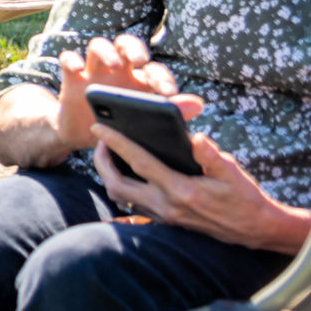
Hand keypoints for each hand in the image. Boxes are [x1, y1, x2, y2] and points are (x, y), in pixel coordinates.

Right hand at [56, 34, 176, 151]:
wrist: (85, 139)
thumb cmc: (121, 131)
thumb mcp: (146, 125)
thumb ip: (171, 113)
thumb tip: (199, 104)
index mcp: (139, 82)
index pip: (152, 68)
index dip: (162, 77)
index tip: (168, 92)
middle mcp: (117, 71)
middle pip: (126, 44)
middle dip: (134, 48)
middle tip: (140, 61)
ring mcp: (94, 73)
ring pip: (98, 45)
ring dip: (107, 51)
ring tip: (113, 65)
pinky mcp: (72, 79)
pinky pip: (68, 59)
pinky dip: (71, 59)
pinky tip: (77, 69)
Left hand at [92, 97, 310, 252]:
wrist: (256, 229)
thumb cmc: (244, 197)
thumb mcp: (232, 172)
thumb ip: (212, 156)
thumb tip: (196, 138)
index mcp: (180, 190)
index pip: (139, 162)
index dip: (116, 143)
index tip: (98, 126)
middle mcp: (166, 206)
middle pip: (117, 184)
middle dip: (101, 161)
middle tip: (100, 140)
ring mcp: (164, 216)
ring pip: (121, 198)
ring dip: (108, 176)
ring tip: (108, 155)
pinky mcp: (166, 221)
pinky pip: (132, 206)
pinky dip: (122, 190)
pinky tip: (123, 175)